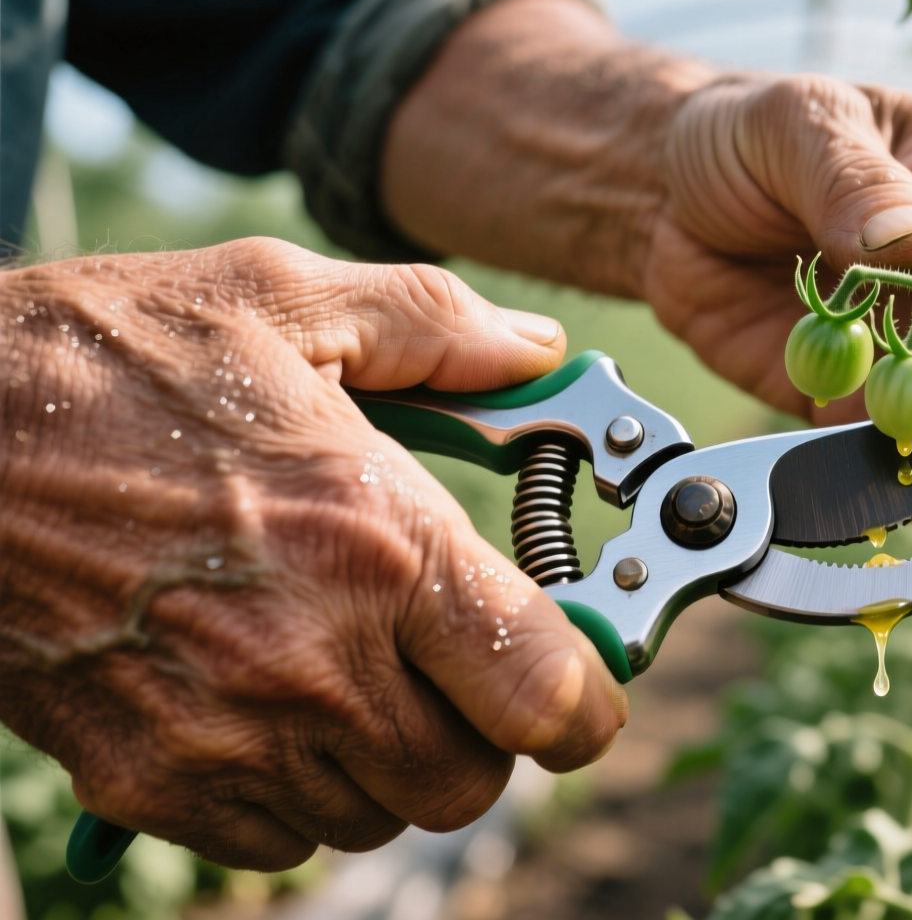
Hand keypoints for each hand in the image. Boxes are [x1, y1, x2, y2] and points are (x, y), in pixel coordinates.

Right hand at [0, 238, 625, 869]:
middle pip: (473, 780)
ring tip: (349, 668)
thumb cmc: (97, 357)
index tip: (580, 680)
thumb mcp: (281, 297)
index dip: (587, 700)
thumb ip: (435, 323)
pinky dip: (298, 794)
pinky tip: (268, 704)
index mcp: (378, 538)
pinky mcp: (148, 780)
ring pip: (380, 816)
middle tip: (453, 663)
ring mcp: (227, 733)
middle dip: (484, 730)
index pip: (546, 691)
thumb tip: (536, 347)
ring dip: (390, 761)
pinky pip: (280, 842)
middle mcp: (316, 656)